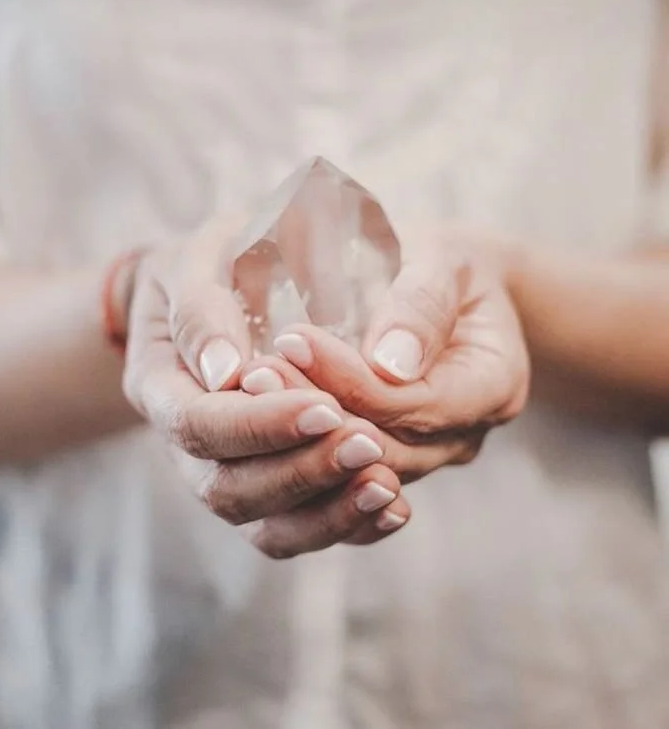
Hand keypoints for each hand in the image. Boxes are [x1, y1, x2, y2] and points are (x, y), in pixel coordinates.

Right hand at [121, 219, 407, 557]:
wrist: (210, 287)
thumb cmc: (209, 261)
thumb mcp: (197, 260)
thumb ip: (203, 310)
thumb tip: (226, 371)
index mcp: (158, 383)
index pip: (199, 425)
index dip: (261, 425)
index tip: (326, 407)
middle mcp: (184, 443)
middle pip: (229, 489)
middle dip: (301, 471)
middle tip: (368, 444)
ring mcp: (223, 469)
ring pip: (264, 524)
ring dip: (327, 511)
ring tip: (385, 484)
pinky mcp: (264, 483)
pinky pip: (295, 528)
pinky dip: (343, 524)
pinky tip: (393, 508)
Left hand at [243, 230, 529, 481]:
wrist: (457, 292)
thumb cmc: (450, 264)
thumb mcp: (448, 260)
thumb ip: (423, 305)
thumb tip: (389, 364)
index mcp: (492, 384)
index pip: (415, 406)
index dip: (350, 382)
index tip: (293, 341)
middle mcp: (462, 435)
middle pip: (384, 448)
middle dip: (314, 412)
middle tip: (256, 372)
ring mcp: (427, 455)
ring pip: (357, 473)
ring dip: (298, 436)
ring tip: (251, 389)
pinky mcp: (391, 459)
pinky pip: (345, 482)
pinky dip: (300, 458)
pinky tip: (258, 429)